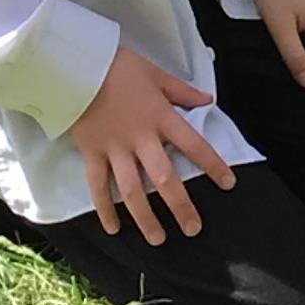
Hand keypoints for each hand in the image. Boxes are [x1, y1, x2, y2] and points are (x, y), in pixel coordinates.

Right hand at [70, 43, 233, 242]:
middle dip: (180, 205)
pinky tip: (113, 229)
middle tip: (193, 229)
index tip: (229, 184)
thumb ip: (182, 91)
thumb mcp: (156, 74)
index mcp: (161, 117)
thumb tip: (208, 99)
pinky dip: (104, 209)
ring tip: (157, 239)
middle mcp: (140, 138)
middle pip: (164, 178)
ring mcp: (115, 149)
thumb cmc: (119, 66)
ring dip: (145, 217)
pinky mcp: (92, 153)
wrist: (76, 65)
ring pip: (131, 190)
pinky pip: (98, 186)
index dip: (213, 165)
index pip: (194, 144)